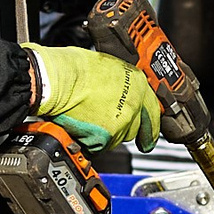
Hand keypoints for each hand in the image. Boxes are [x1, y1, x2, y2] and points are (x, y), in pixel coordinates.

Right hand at [25, 43, 161, 149]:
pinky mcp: (106, 137)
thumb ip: (121, 85)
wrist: (59, 80)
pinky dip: (90, 141)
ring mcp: (121, 122)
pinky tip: (81, 127)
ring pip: (117, 139)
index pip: (153, 111)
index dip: (151, 126)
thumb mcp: (108, 68)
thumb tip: (119, 93)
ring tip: (88, 120)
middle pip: (135, 128)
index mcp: (137, 83)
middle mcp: (134, 104)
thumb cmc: (74, 69)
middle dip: (122, 129)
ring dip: (105, 135)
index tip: (149, 136)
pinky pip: (100, 145)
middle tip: (108, 127)